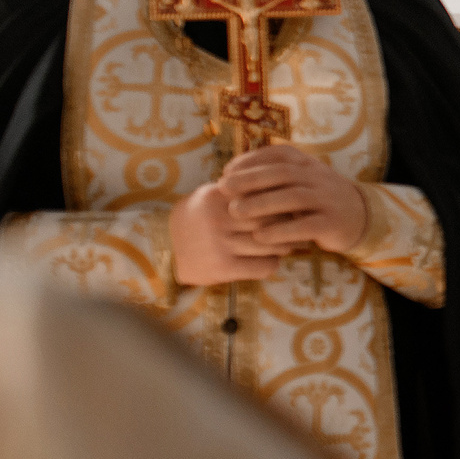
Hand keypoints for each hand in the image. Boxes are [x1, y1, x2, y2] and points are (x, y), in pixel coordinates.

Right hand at [169, 182, 284, 284]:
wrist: (164, 249)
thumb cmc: (198, 217)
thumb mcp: (212, 196)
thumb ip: (241, 191)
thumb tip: (284, 191)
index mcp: (216, 196)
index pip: (263, 195)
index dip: (280, 201)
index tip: (289, 206)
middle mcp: (218, 219)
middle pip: (270, 219)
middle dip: (287, 224)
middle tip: (294, 227)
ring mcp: (220, 244)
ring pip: (270, 244)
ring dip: (283, 246)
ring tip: (284, 244)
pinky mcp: (223, 267)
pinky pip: (263, 266)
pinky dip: (272, 263)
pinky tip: (268, 260)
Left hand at [214, 145, 371, 255]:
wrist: (360, 217)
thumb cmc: (318, 198)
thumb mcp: (301, 179)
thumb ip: (274, 174)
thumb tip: (231, 173)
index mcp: (309, 164)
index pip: (279, 154)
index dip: (251, 160)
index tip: (226, 171)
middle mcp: (319, 178)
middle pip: (283, 173)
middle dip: (250, 179)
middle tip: (223, 188)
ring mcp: (327, 200)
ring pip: (293, 197)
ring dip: (261, 203)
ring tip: (235, 211)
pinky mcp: (332, 224)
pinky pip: (305, 226)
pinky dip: (281, 230)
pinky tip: (260, 236)